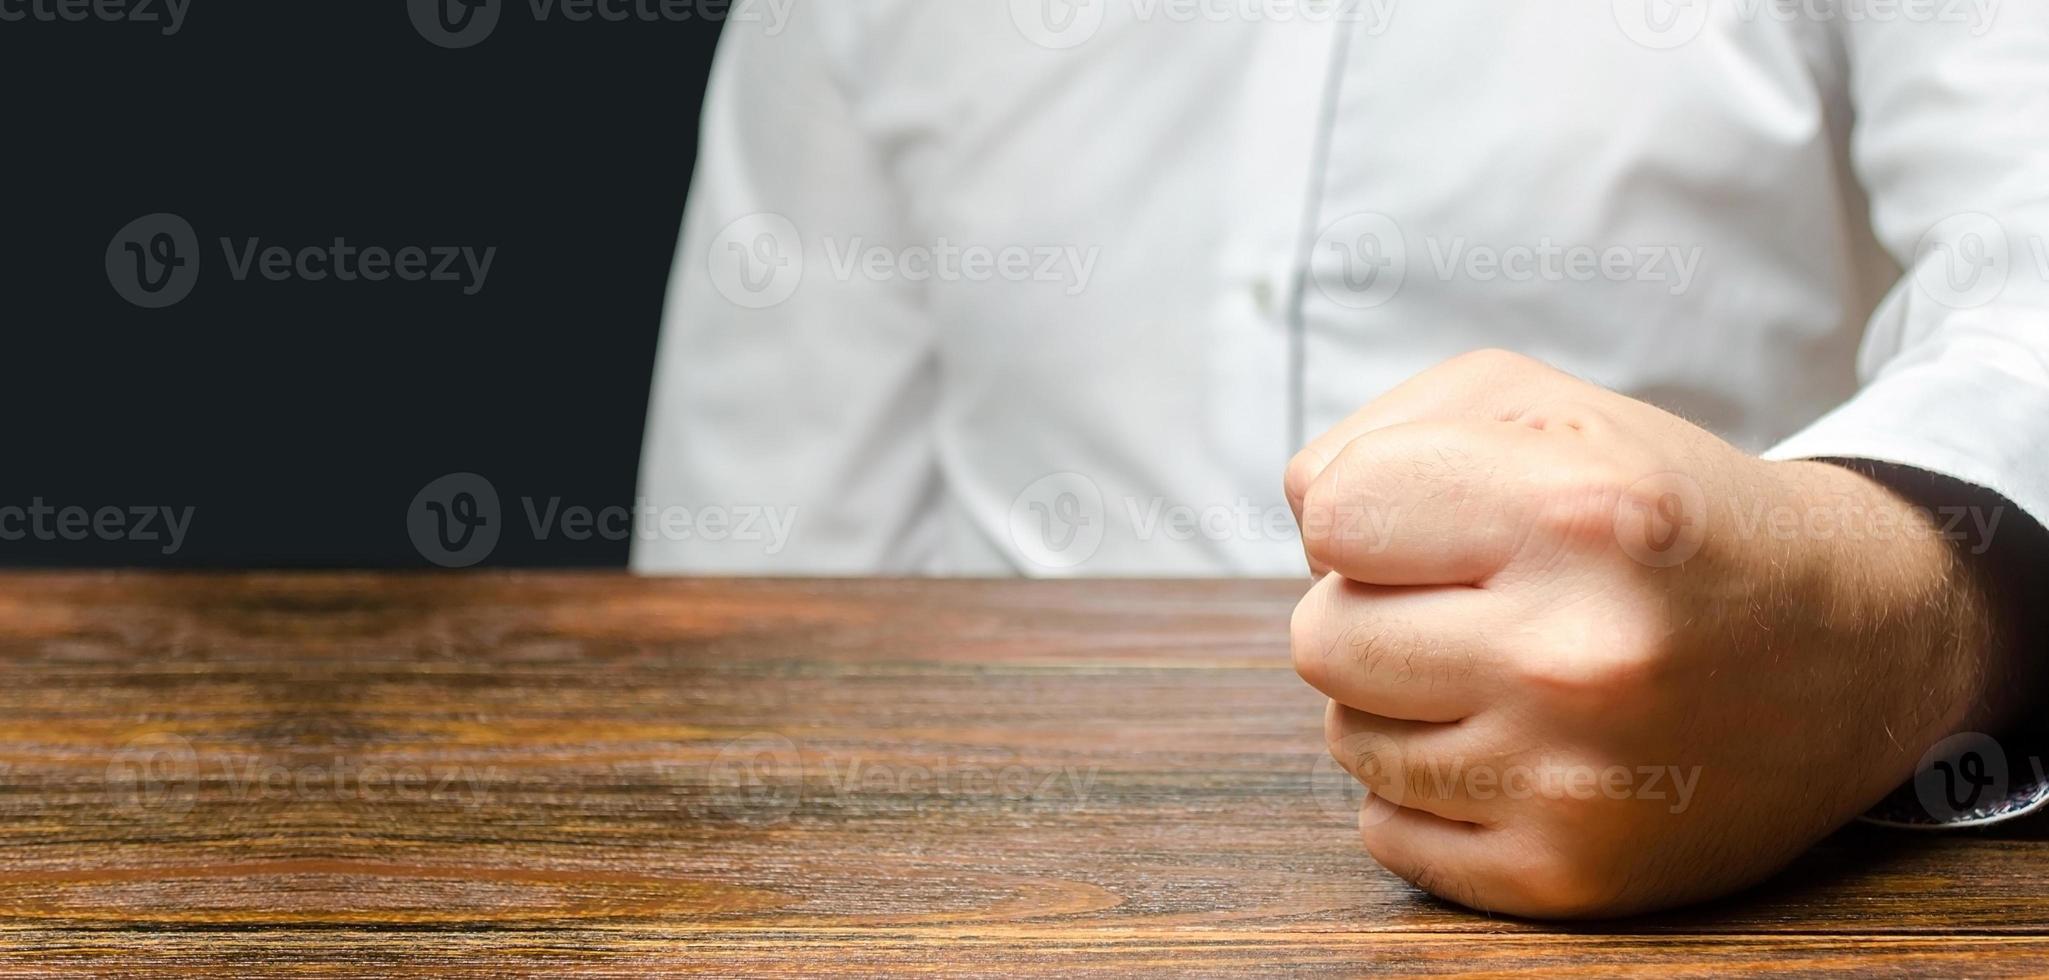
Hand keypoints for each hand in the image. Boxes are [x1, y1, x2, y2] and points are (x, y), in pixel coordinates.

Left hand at [1285, 349, 2003, 917]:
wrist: (1852, 647)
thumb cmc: (1664, 515)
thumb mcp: (1549, 411)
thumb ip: (1387, 432)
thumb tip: (1300, 515)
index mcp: (1578, 514)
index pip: (1332, 517)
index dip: (1368, 514)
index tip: (1440, 524)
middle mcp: (1577, 655)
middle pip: (1318, 637)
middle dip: (1372, 611)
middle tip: (1470, 605)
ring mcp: (1573, 781)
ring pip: (1347, 739)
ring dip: (1400, 703)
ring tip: (1505, 673)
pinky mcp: (1568, 875)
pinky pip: (1386, 834)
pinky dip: (1428, 792)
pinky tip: (1515, 748)